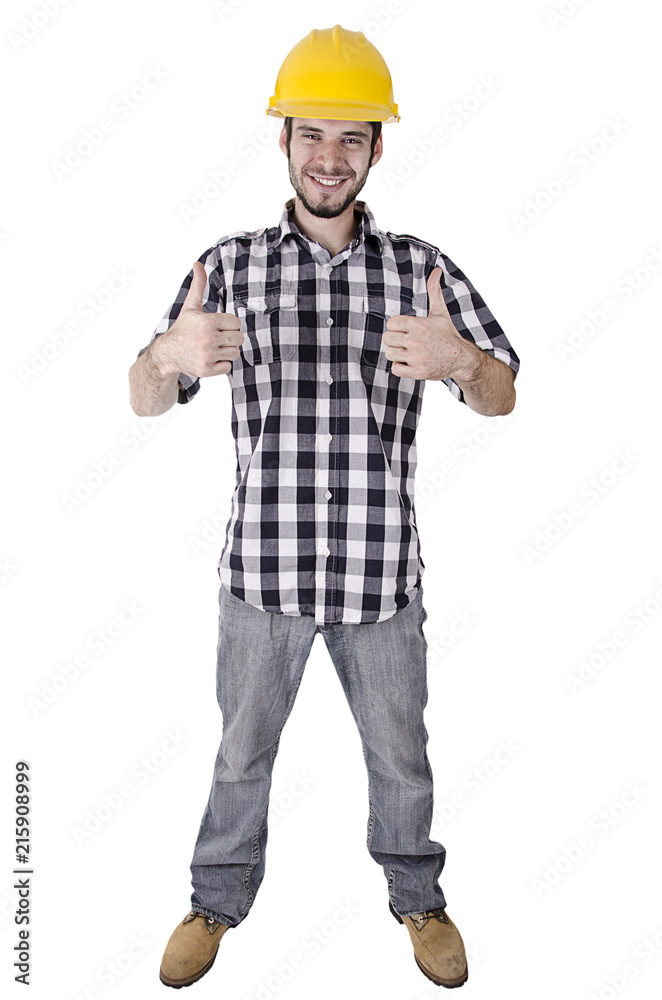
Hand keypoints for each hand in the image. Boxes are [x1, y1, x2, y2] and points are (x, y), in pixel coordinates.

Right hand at [152, 261, 243, 377]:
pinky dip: (221, 364)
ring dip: (226, 351)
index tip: (217, 326)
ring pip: (235, 353)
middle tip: (216, 338)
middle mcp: (207, 339)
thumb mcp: (191, 306)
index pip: (236, 323)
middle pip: (239, 339)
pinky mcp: (206, 370)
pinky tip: (209, 358)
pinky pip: (228, 367)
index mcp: (207, 321)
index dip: (228, 325)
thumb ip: (198, 285)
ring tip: (212, 348)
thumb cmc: (183, 328)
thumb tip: (197, 263)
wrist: (168, 353)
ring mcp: (207, 355)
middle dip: (229, 338)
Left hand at [382, 267, 480, 381]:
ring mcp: (416, 357)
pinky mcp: (417, 372)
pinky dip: (400, 367)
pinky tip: (410, 362)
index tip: (405, 330)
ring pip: (390, 354)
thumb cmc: (448, 334)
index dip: (396, 327)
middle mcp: (416, 340)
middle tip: (405, 342)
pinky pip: (395, 369)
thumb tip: (436, 270)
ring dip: (397, 354)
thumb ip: (434, 291)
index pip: (391, 323)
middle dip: (394, 340)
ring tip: (408, 352)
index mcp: (418, 324)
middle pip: (387, 338)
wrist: (461, 357)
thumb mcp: (440, 312)